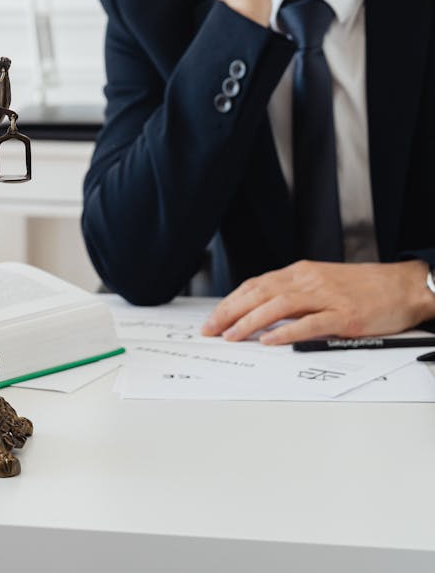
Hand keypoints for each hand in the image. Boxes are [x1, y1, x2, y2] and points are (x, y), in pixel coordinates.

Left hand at [201, 259, 433, 344]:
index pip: (256, 285)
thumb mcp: (322, 284)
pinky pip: (310, 324)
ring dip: (251, 321)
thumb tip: (263, 315)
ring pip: (279, 306)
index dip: (231, 302)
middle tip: (211, 330)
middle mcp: (308, 280)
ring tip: (232, 336)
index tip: (213, 318)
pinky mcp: (343, 315)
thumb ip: (295, 296)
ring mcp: (326, 297)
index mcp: (301, 273)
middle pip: (260, 293)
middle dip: (231, 312)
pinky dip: (287, 332)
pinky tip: (270, 341)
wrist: (402, 286)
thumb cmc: (364, 288)